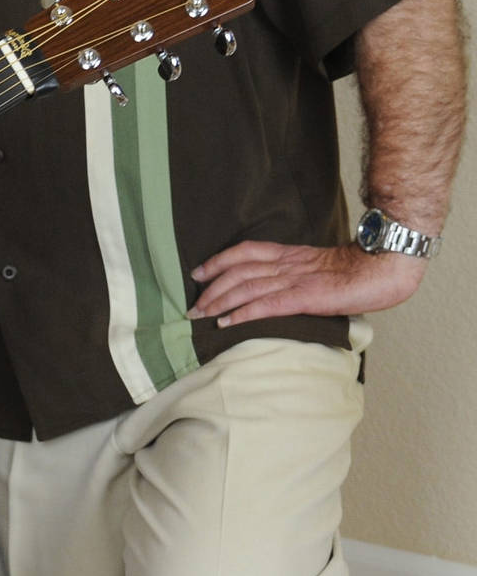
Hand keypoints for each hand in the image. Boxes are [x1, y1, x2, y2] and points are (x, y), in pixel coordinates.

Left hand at [189, 241, 426, 327]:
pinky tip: (226, 323)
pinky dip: (242, 314)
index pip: (244, 252)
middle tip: (192, 304)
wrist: (383, 268)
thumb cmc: (359, 271)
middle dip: (210, 288)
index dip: (218, 261)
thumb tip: (281, 290)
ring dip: (218, 302)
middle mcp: (286, 265)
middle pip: (237, 272)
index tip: (198, 273)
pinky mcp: (304, 298)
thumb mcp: (320, 266)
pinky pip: (266, 305)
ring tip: (200, 315)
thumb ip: (299, 274)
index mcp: (290, 255)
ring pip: (246, 288)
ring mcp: (294, 280)